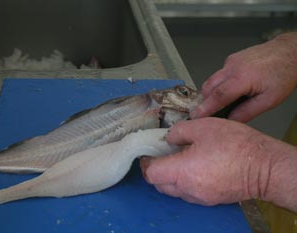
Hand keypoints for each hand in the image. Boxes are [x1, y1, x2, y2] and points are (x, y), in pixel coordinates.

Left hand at [140, 118, 296, 210]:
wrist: (265, 166)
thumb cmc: (235, 144)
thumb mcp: (203, 126)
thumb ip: (179, 131)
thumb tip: (168, 138)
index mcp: (183, 172)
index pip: (151, 174)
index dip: (146, 163)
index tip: (148, 153)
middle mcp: (188, 190)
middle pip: (160, 185)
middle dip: (156, 170)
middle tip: (162, 154)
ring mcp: (200, 197)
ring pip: (174, 191)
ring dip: (170, 177)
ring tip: (179, 159)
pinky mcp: (211, 200)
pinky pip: (189, 193)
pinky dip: (184, 182)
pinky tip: (194, 167)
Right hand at [191, 32, 296, 121]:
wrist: (290, 52)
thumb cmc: (283, 73)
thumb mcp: (270, 100)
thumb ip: (247, 112)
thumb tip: (230, 121)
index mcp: (243, 78)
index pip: (218, 96)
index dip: (205, 108)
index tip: (195, 116)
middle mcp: (233, 67)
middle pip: (208, 87)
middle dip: (205, 101)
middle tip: (207, 114)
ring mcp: (230, 61)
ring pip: (211, 80)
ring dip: (212, 93)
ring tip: (223, 103)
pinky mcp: (231, 59)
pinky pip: (219, 74)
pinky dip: (220, 84)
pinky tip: (232, 89)